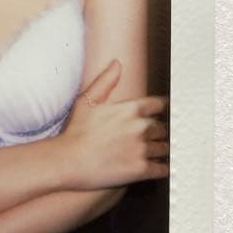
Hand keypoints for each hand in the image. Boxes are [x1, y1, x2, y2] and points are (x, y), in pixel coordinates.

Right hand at [55, 61, 168, 189]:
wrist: (68, 160)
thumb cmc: (76, 131)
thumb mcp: (87, 100)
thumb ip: (106, 80)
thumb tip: (117, 63)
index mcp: (130, 109)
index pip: (159, 105)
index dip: (160, 109)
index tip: (160, 113)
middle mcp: (140, 127)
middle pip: (162, 127)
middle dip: (159, 131)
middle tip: (154, 135)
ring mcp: (141, 149)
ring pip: (164, 148)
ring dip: (160, 149)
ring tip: (155, 152)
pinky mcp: (141, 169)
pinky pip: (162, 169)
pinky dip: (162, 168)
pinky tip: (158, 168)